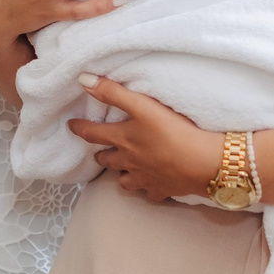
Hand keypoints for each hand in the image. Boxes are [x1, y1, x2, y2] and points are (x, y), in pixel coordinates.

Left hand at [67, 73, 223, 202]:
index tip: (71, 126)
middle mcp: (129, 162)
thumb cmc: (173, 131)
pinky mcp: (162, 190)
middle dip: (102, 155)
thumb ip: (113, 93)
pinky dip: (148, 189)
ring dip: (122, 175)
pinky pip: (149, 193)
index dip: (80, 128)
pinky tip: (152, 184)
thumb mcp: (142, 106)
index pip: (92, 134)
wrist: (202, 162)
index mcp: (123, 140)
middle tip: (101, 150)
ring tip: (125, 169)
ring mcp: (145, 179)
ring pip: (124, 181)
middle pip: (107, 161)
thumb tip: (83, 81)